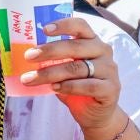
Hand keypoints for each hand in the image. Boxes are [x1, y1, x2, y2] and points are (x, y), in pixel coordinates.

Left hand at [26, 18, 120, 136]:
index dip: (63, 25)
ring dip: (51, 73)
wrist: (96, 114)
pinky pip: (88, 86)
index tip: (44, 29)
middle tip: (28, 56)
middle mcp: (103, 51)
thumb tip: (28, 54)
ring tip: (31, 78)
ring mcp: (109, 70)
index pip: (80, 26)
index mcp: (92, 41)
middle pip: (75, 47)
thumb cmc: (77, 87)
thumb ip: (53, 60)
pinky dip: (69, 86)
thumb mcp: (64, 70)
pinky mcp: (111, 88)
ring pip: (77, 68)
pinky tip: (54, 88)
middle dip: (49, 51)